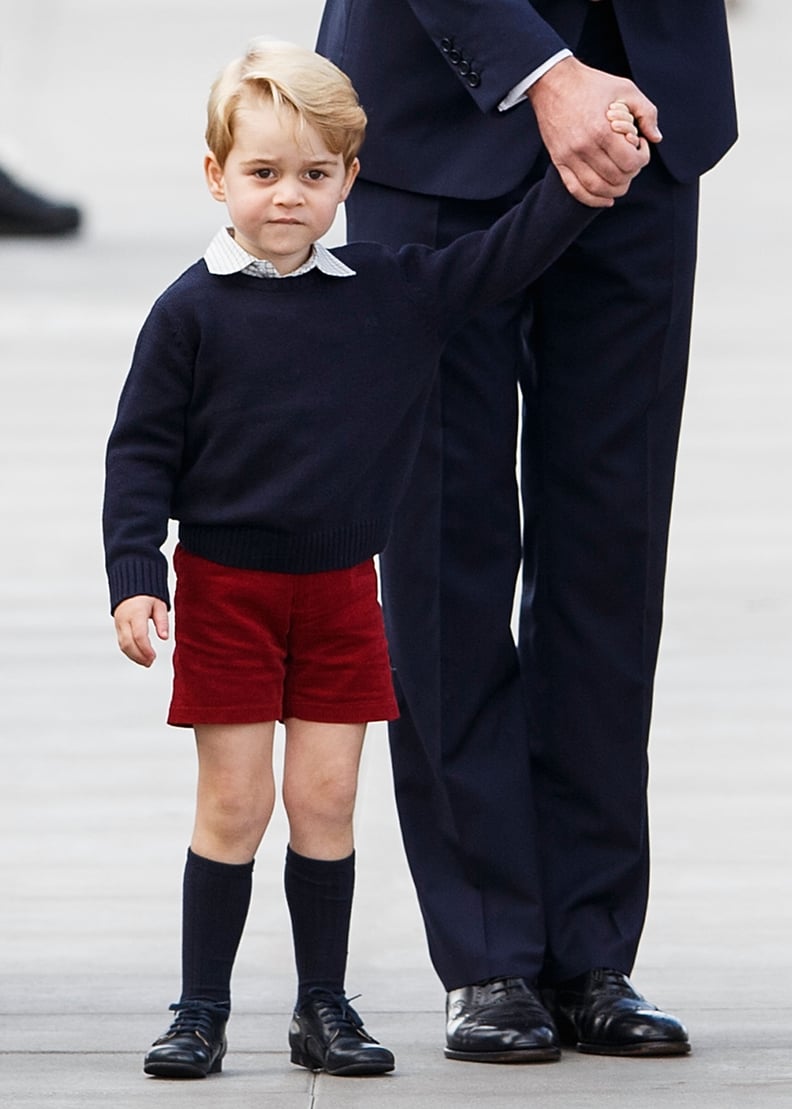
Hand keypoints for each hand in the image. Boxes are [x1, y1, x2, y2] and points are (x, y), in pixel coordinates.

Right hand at [113, 595, 168, 666]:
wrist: (130, 586)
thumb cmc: (147, 596)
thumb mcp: (159, 605)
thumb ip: (162, 621)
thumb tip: (164, 637)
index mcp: (136, 612)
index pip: (139, 635)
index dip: (145, 649)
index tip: (153, 657)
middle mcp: (124, 619)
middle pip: (128, 643)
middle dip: (139, 656)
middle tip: (150, 662)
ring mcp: (119, 624)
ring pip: (122, 645)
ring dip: (134, 657)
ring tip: (147, 662)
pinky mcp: (117, 628)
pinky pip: (121, 643)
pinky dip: (130, 652)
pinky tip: (140, 657)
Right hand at [527, 57, 659, 206]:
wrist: (553, 83)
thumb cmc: (592, 84)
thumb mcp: (626, 89)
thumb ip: (646, 112)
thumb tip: (656, 137)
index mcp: (602, 130)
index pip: (631, 162)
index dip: (643, 158)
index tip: (640, 145)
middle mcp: (585, 147)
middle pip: (617, 178)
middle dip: (631, 172)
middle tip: (631, 158)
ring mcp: (570, 157)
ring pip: (598, 188)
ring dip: (616, 189)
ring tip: (622, 177)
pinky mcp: (559, 161)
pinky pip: (576, 190)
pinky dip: (594, 200)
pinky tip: (606, 199)